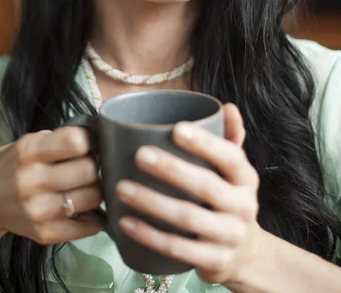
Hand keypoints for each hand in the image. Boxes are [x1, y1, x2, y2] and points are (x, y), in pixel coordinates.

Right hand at [0, 127, 101, 244]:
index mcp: (29, 151)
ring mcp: (38, 210)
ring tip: (87, 187)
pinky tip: (85, 209)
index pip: (75, 142)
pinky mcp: (44, 233)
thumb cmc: (10, 166)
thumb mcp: (26, 143)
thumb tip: (93, 139)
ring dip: (95, 191)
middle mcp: (33, 180)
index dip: (89, 140)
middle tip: (88, 167)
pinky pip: (86, 227)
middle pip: (88, 170)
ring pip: (92, 198)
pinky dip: (93, 218)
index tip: (88, 143)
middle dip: (94, 165)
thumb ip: (56, 139)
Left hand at [116, 103, 261, 285]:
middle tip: (139, 155)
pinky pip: (178, 249)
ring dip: (152, 203)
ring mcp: (229, 237)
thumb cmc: (228, 199)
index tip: (176, 128)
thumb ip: (228, 138)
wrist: (247, 254)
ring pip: (188, 218)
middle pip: (206, 186)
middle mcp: (243, 207)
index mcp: (246, 178)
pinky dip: (150, 235)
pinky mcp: (214, 262)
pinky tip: (125, 222)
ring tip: (121, 188)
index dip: (205, 142)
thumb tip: (227, 107)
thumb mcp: (234, 171)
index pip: (230, 156)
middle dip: (172, 169)